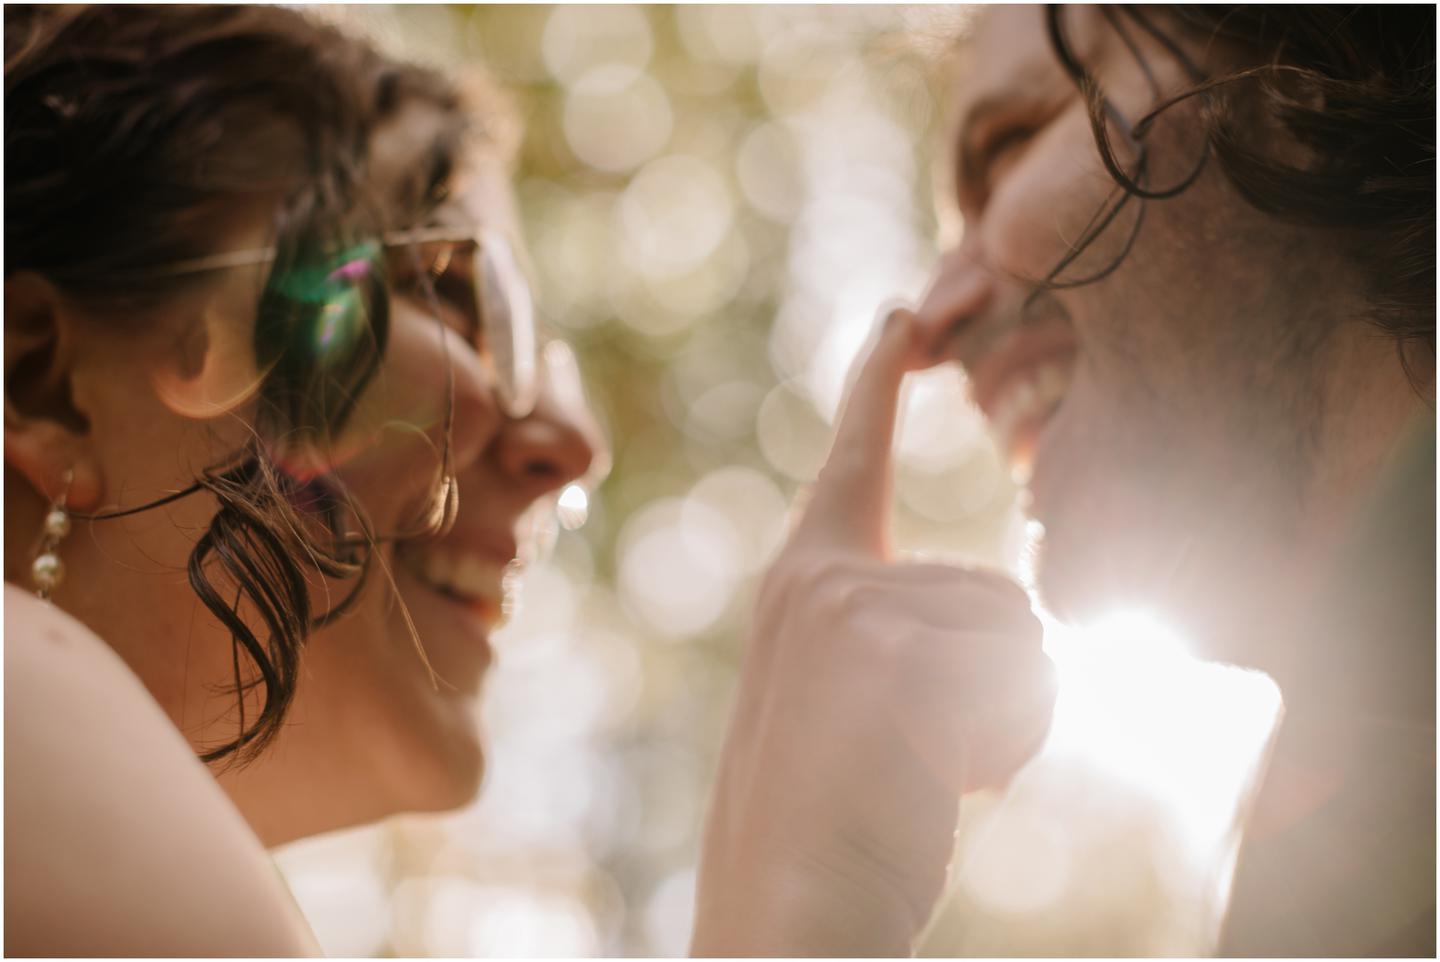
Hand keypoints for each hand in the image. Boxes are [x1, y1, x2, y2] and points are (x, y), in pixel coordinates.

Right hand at [691, 308, 1055, 956]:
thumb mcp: (854, 712)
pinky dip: (1015, 750)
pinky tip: (936, 789)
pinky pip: (1031, 685)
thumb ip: (905, 643)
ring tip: (922, 778)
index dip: (878, 381)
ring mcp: (850, 612)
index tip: (902, 311)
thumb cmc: (827, 828)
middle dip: (1003, 691)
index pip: (851, 460)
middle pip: (1004, 595)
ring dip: (1010, 726)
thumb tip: (1026, 628)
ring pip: (1027, 640)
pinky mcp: (892, 654)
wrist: (782, 917)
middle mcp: (818, 582)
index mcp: (805, 589)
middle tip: (920, 764)